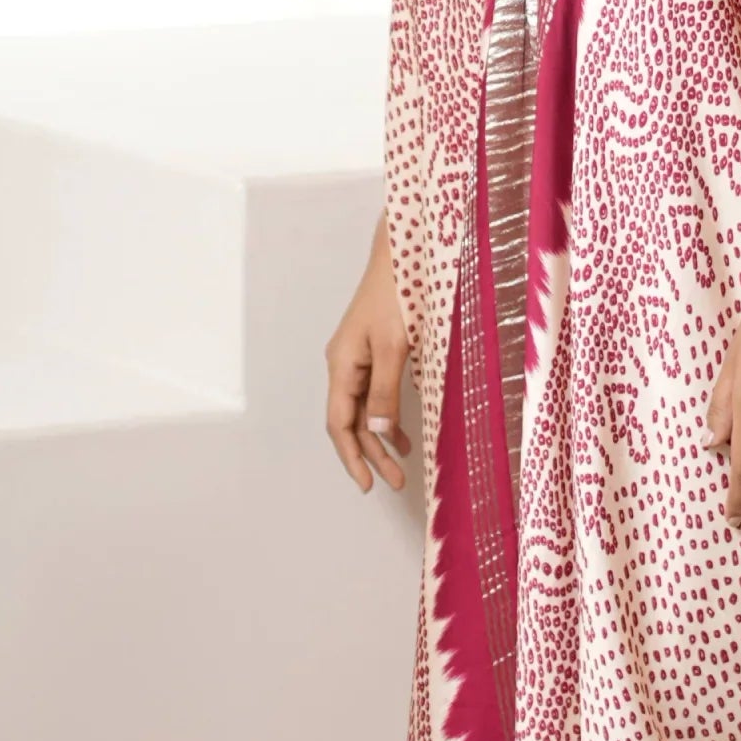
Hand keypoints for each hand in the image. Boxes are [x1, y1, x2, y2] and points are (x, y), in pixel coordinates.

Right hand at [325, 222, 413, 491]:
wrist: (400, 256)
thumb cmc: (396, 297)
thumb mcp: (393, 348)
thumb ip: (385, 391)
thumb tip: (379, 432)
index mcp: (341, 365)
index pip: (339, 423)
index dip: (352, 456)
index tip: (367, 484)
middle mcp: (343, 365)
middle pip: (351, 422)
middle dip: (370, 454)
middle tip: (394, 483)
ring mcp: (357, 359)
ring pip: (363, 410)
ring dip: (380, 439)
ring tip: (401, 465)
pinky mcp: (372, 353)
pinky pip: (374, 394)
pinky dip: (387, 416)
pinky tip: (401, 433)